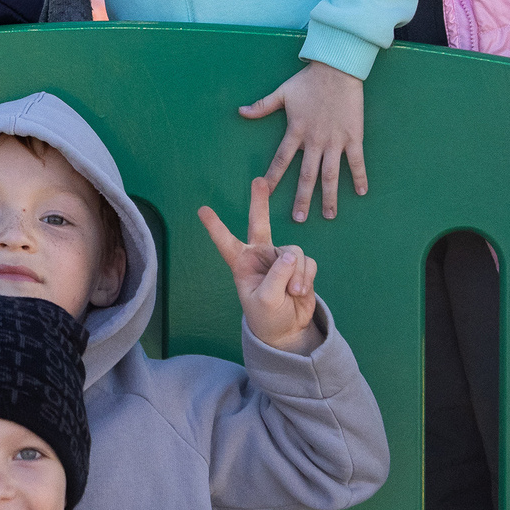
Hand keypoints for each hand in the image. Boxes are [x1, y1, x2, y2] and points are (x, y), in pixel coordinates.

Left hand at [198, 177, 322, 353]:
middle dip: (260, 202)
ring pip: (294, 252)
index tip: (202, 210)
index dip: (215, 226)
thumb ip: (277, 275)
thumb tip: (291, 254)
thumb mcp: (265, 300)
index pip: (225, 242)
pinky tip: (300, 291)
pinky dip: (306, 277)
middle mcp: (260, 255)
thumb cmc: (266, 316)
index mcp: (241, 263)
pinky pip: (307, 262)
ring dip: (296, 274)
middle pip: (259, 222)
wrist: (288, 329)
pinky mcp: (300, 265)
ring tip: (292, 292)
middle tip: (259, 180)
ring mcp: (280, 258)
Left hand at [240, 59, 366, 222]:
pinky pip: (357, 161)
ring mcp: (335, 140)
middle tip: (299, 218)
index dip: (273, 177)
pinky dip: (360, 176)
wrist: (337, 69)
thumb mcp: (282, 92)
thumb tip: (240, 112)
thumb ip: (262, 106)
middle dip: (302, 198)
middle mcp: (315, 140)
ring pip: (331, 174)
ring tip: (329, 215)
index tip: (266, 194)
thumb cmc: (308, 80)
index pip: (281, 160)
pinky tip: (361, 192)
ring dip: (330, 196)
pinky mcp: (353, 136)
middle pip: (307, 175)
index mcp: (296, 131)